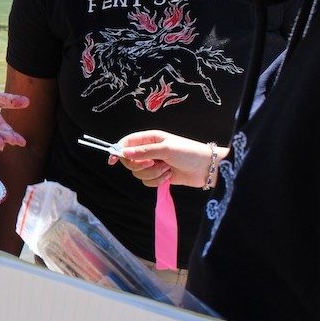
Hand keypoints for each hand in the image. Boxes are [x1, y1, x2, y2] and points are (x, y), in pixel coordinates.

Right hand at [107, 130, 225, 188]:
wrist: (207, 168)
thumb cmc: (189, 152)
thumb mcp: (166, 149)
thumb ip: (144, 151)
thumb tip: (123, 153)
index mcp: (150, 138)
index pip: (127, 143)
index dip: (118, 150)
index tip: (112, 160)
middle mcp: (149, 150)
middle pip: (130, 161)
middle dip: (140, 165)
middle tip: (152, 163)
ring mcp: (153, 164)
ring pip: (138, 173)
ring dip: (152, 174)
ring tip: (167, 169)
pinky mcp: (158, 176)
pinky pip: (147, 182)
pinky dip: (157, 181)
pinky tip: (169, 176)